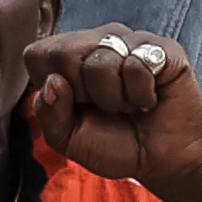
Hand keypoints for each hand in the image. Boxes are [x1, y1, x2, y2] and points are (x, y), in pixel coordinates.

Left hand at [19, 24, 201, 189]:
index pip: (37, 54)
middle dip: (82, 92)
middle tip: (104, 106)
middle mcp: (98, 41)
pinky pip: (137, 65)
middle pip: (64, 52)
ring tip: (129, 104)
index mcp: (69, 56)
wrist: (161, 160)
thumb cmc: (113, 144)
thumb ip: (49, 112)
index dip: (52, 85)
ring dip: (113, 98)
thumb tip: (53, 80)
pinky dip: (140, 94)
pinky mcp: (164, 49)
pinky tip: (149, 99)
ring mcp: (132, 41)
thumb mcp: (67, 137)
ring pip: (101, 60)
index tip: (76, 104)